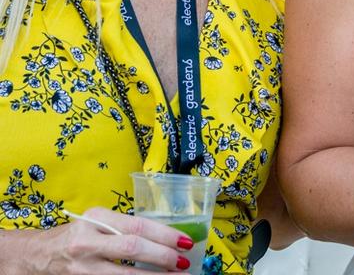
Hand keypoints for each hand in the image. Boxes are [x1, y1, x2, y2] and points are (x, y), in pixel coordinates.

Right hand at [19, 207, 192, 273]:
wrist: (38, 255)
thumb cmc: (76, 235)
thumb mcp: (97, 222)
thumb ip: (124, 227)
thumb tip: (165, 238)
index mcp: (96, 218)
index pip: (137, 225)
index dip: (164, 234)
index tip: (185, 241)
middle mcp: (87, 241)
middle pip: (133, 248)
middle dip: (163, 256)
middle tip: (184, 261)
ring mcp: (84, 266)